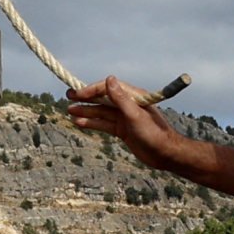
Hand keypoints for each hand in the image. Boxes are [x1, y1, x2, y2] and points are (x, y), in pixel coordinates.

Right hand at [65, 76, 179, 168]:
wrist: (166, 154)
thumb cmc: (154, 134)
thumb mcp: (135, 116)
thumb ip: (121, 98)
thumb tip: (109, 78)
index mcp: (133, 96)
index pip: (107, 88)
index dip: (91, 90)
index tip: (77, 93)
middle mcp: (127, 105)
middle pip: (102, 99)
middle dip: (85, 98)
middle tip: (68, 97)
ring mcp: (124, 118)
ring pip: (101, 112)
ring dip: (86, 111)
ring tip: (69, 111)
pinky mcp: (122, 130)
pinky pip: (104, 124)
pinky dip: (92, 123)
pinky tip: (79, 122)